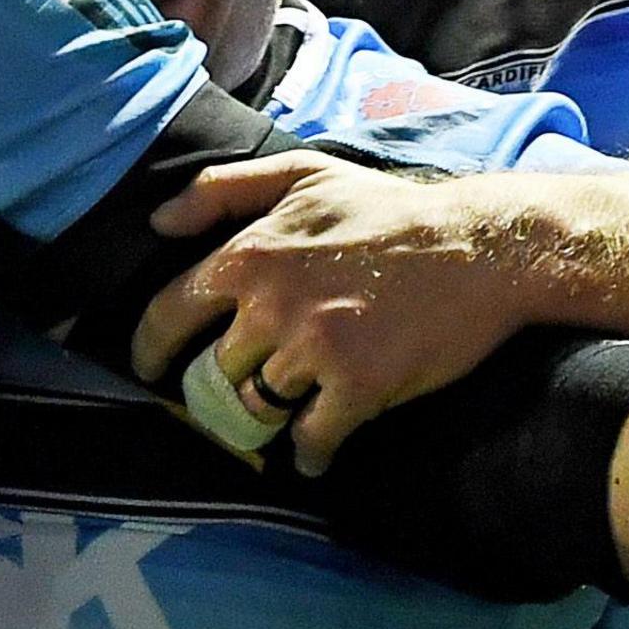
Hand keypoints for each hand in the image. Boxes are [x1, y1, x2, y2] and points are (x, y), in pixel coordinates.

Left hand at [132, 151, 539, 474]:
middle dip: (220, 386)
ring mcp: (313, 350)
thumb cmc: (388, 210)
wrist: (480, 247)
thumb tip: (158, 221)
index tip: (148, 369)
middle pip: (213, 371)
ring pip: (256, 408)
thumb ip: (221, 191)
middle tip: (232, 395)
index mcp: (249, 256)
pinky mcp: (357, 387)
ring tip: (279, 417)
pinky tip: (316, 454)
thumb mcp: (301, 175)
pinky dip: (310, 453)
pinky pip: (311, 440)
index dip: (150, 348)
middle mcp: (270, 306)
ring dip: (264, 419)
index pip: (167, 314)